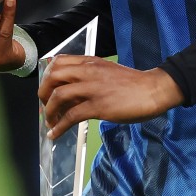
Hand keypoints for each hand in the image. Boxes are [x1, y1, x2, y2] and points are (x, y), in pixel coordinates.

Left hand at [38, 56, 183, 139]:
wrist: (153, 89)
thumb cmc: (133, 83)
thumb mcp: (107, 72)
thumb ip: (88, 77)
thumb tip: (69, 93)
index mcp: (90, 62)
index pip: (58, 62)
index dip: (47, 76)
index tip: (46, 90)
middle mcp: (88, 71)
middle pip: (53, 76)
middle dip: (43, 93)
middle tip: (45, 106)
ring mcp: (93, 88)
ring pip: (59, 95)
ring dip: (49, 111)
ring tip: (49, 123)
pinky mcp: (99, 106)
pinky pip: (72, 116)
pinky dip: (59, 127)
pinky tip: (55, 134)